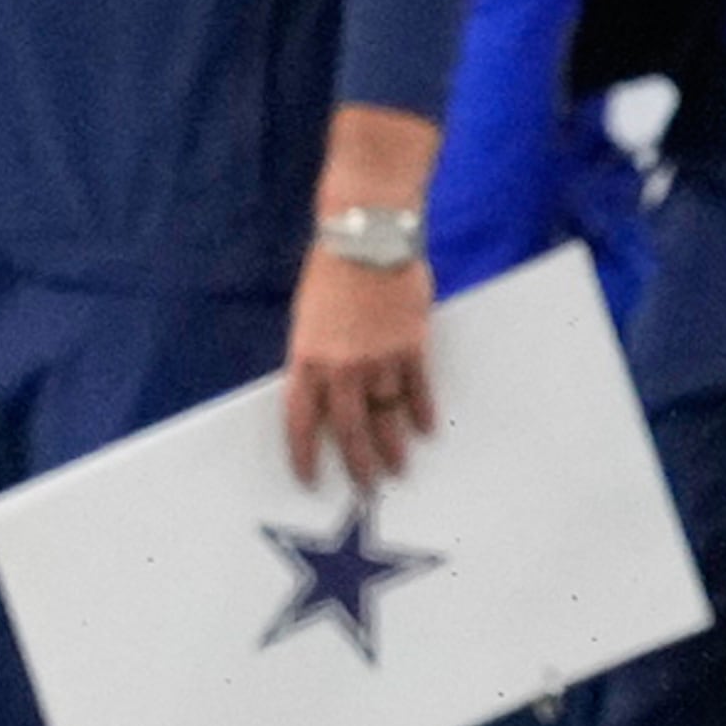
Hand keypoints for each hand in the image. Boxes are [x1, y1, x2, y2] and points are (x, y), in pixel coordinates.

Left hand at [283, 248, 436, 490]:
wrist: (366, 238)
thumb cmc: (332, 272)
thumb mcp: (309, 319)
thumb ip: (318, 357)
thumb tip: (331, 390)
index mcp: (308, 359)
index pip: (300, 420)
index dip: (304, 454)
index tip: (309, 478)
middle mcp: (342, 367)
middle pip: (349, 429)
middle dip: (358, 463)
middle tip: (366, 486)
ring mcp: (379, 360)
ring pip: (385, 416)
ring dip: (393, 446)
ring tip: (399, 467)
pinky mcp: (411, 348)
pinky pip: (417, 391)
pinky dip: (421, 411)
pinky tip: (424, 428)